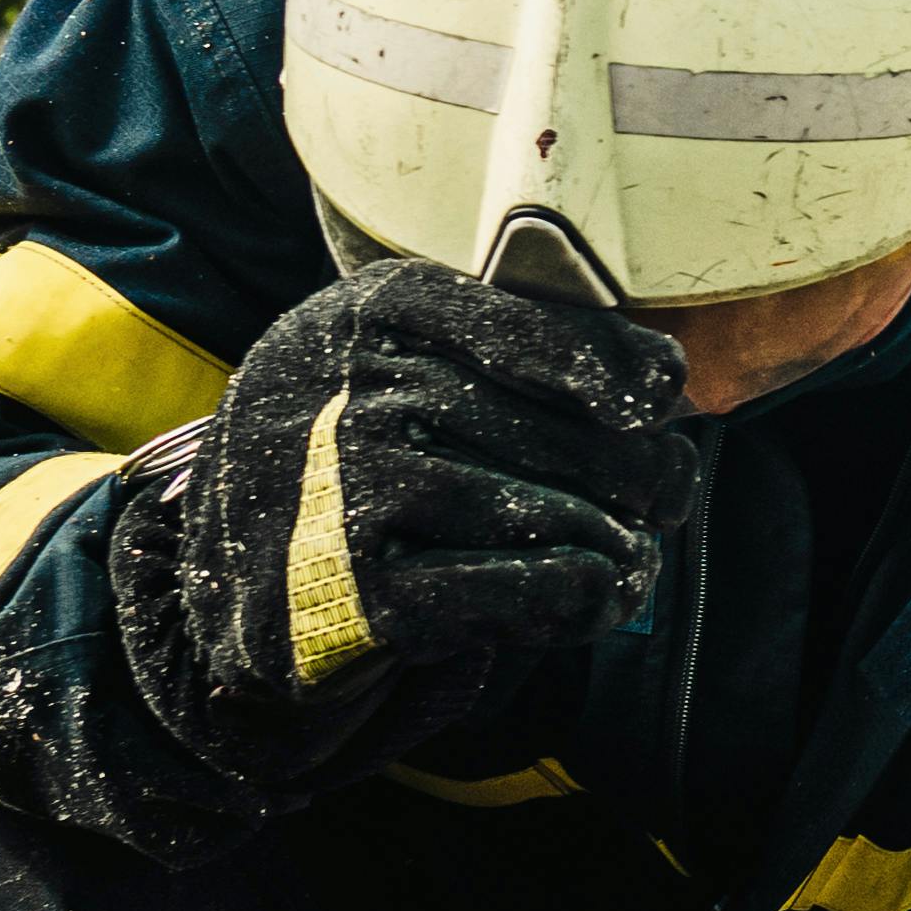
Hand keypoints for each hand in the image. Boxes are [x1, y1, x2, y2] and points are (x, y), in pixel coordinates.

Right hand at [108, 260, 698, 801]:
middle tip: (669, 495)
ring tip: (637, 557)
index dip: (614, 366)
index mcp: (378, 313)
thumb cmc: (356, 452)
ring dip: (616, 544)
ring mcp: (349, 493)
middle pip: (555, 429)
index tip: (664, 396)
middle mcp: (359, 392)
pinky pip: (510, 590)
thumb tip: (663, 382)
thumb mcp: (402, 359)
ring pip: (544, 513)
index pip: (528, 328)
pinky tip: (603, 593)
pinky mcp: (358, 593)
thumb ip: (509, 348)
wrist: (241, 571)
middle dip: (639, 471)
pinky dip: (577, 597)